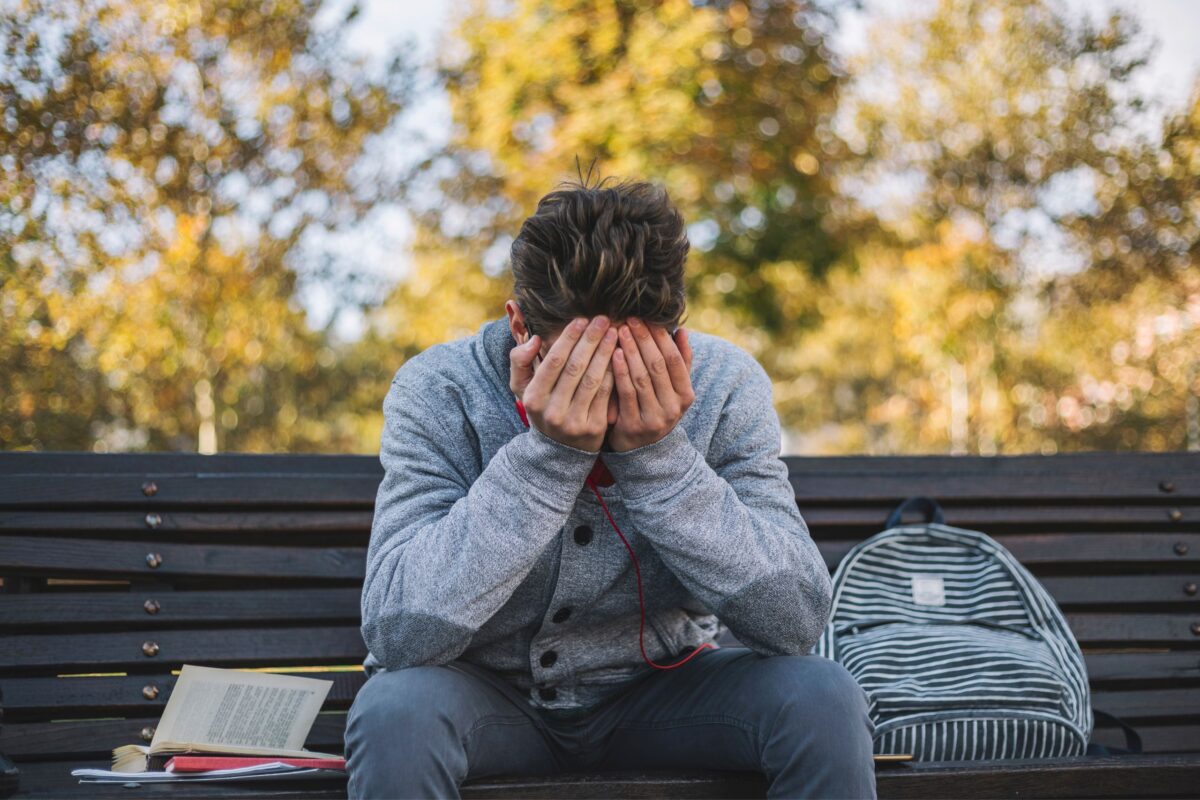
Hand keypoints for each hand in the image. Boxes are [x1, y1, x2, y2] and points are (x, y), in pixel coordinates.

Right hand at [510, 315, 617, 451]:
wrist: (558, 451)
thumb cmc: (542, 408)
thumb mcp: (522, 388)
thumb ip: (520, 360)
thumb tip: (535, 339)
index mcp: (533, 398)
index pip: (553, 362)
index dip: (568, 338)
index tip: (581, 320)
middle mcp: (552, 411)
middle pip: (575, 368)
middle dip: (590, 340)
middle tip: (602, 319)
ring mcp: (574, 422)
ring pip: (593, 379)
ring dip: (605, 352)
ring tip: (613, 332)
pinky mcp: (595, 428)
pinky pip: (606, 394)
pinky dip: (614, 371)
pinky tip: (620, 354)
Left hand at [608, 317, 694, 451]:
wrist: (642, 450)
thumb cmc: (656, 408)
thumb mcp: (673, 389)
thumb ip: (681, 363)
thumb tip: (683, 331)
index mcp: (686, 396)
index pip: (675, 360)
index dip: (661, 337)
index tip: (647, 318)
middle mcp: (673, 408)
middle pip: (658, 366)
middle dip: (643, 340)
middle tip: (630, 319)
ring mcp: (654, 418)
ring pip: (642, 377)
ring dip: (630, 351)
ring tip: (619, 331)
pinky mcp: (633, 425)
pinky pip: (626, 393)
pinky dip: (620, 371)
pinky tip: (613, 353)